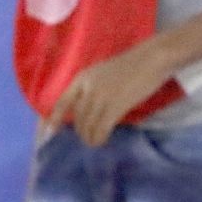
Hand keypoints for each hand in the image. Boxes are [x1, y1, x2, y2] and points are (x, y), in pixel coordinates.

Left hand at [49, 43, 172, 147]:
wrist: (152, 58)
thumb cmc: (131, 66)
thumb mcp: (102, 74)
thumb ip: (90, 89)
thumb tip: (85, 109)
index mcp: (81, 78)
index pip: (62, 102)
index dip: (54, 118)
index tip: (49, 131)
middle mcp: (87, 88)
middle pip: (77, 116)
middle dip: (80, 130)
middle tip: (86, 138)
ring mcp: (100, 97)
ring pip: (88, 124)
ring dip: (89, 136)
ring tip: (94, 142)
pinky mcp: (115, 105)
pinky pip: (101, 127)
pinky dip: (100, 137)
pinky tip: (102, 141)